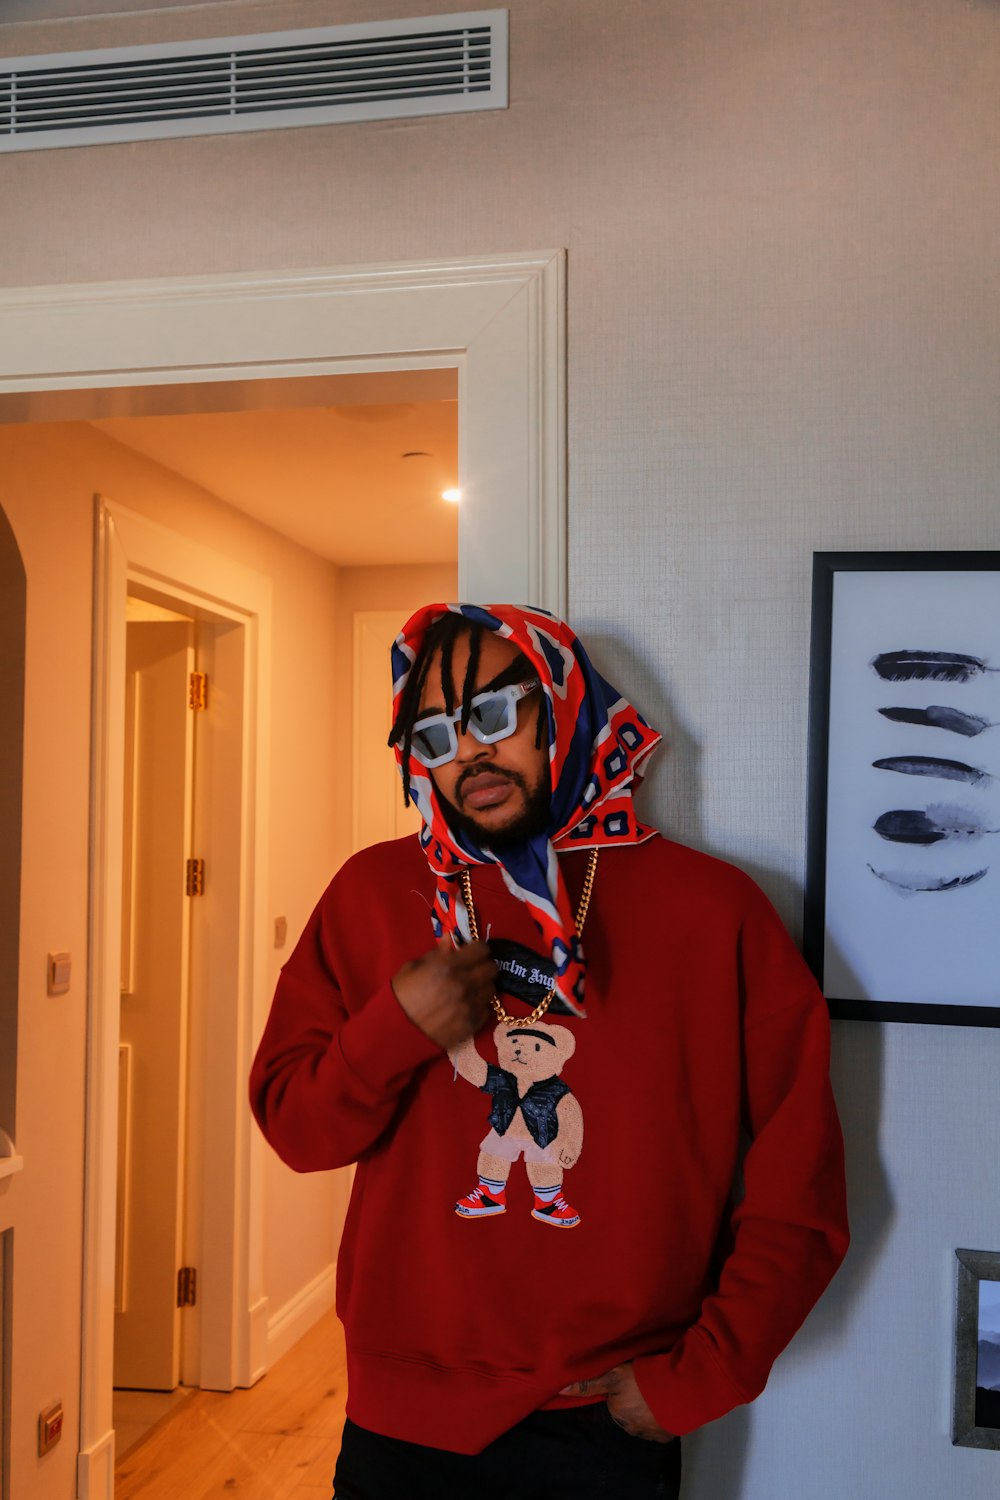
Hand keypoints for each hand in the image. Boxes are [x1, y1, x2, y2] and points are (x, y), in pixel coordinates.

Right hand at [392, 938, 495, 1049]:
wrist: (395, 1030)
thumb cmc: (401, 994)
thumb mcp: (413, 967)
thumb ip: (436, 953)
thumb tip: (449, 939)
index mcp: (449, 965)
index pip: (482, 949)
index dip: (478, 949)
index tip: (471, 953)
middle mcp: (464, 984)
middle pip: (492, 969)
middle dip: (483, 966)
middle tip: (473, 970)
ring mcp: (470, 1006)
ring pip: (491, 990)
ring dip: (482, 987)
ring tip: (469, 990)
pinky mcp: (471, 1025)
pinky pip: (485, 1011)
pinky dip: (478, 1007)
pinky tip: (465, 1008)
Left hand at [560, 1363, 676, 1443]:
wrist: (676, 1390)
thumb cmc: (642, 1380)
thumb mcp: (613, 1375)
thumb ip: (589, 1384)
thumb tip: (561, 1390)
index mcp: (617, 1415)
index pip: (615, 1405)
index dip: (621, 1393)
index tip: (630, 1383)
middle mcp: (631, 1429)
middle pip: (629, 1415)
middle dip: (634, 1405)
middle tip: (643, 1387)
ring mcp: (649, 1435)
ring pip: (644, 1423)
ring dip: (648, 1412)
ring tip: (656, 1394)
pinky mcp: (666, 1436)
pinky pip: (660, 1429)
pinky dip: (662, 1419)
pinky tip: (665, 1406)